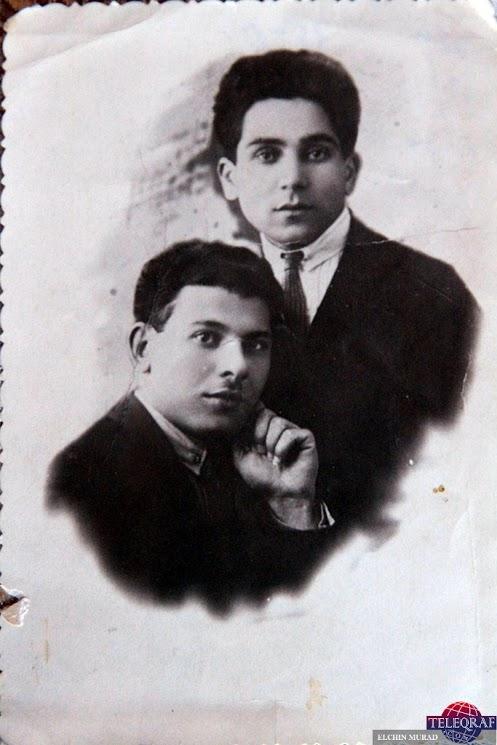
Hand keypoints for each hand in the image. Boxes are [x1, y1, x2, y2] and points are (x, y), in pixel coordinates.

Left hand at [233, 405, 318, 528]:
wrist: (280, 495)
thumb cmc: (262, 478)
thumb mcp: (241, 455)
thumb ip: (238, 434)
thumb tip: (239, 415)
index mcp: (264, 428)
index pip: (256, 410)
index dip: (251, 423)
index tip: (251, 443)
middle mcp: (279, 427)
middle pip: (266, 413)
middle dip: (259, 436)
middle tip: (263, 454)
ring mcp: (293, 431)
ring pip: (279, 422)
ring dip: (272, 446)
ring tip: (274, 459)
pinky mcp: (306, 438)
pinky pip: (291, 433)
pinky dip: (283, 448)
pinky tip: (283, 460)